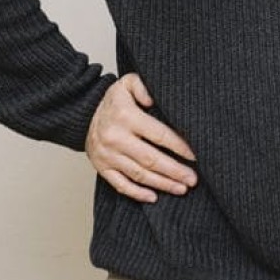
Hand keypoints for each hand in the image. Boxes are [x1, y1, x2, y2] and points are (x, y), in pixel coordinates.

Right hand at [86, 73, 197, 202]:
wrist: (83, 114)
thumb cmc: (115, 100)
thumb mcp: (128, 83)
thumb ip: (143, 86)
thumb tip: (153, 99)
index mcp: (126, 117)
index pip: (159, 135)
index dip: (179, 146)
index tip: (195, 155)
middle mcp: (116, 138)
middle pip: (150, 160)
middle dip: (174, 171)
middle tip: (193, 179)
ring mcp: (107, 156)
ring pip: (138, 175)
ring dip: (162, 184)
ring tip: (181, 188)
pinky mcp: (102, 168)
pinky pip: (120, 185)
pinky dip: (137, 193)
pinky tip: (154, 197)